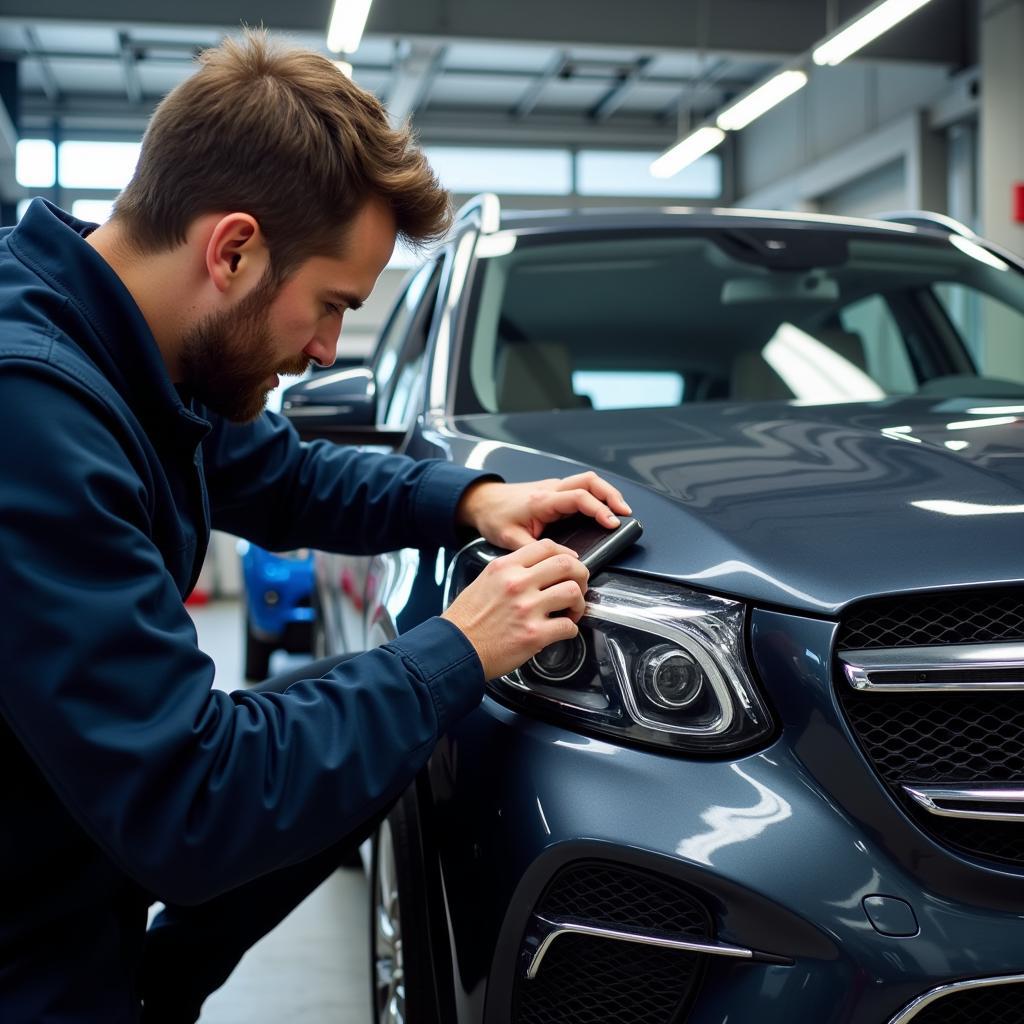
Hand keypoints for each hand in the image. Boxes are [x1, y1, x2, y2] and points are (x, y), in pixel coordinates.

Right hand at [442, 538, 589, 678]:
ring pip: (573, 592)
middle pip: (567, 565)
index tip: (570, 565)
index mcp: (505, 567)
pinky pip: (568, 626)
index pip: (546, 546)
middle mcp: (517, 583)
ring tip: (570, 612)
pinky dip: (570, 629)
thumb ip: (510, 572)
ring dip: (578, 604)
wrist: (454, 649)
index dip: (566, 555)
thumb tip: (538, 572)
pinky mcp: (534, 635)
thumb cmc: (466, 620)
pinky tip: (561, 631)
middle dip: (581, 576)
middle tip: (578, 588)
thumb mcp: (484, 581)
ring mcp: (527, 608)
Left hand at [457, 471, 631, 549]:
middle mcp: (550, 489)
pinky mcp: (554, 492)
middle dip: (610, 495)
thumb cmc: (494, 517)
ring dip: (606, 493)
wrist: (482, 502)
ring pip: (587, 481)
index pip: (577, 497)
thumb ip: (538, 551)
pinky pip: (581, 488)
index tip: (612, 523)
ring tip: (620, 511)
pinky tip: (604, 509)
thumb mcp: (511, 540)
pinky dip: (597, 496)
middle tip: (625, 513)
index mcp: (541, 500)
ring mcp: (553, 488)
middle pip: (589, 481)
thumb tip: (568, 560)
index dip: (598, 509)